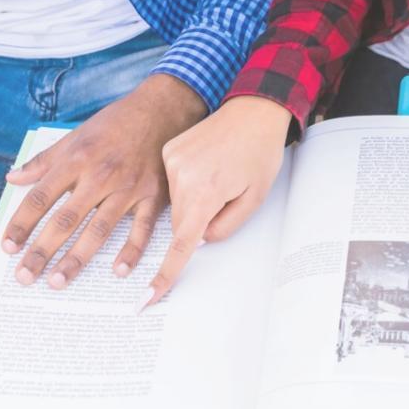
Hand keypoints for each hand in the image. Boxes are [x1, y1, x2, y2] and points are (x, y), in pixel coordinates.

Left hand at [2, 73, 205, 288]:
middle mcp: (100, 175)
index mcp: (77, 159)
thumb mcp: (75, 136)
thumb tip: (11, 178)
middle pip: (65, 219)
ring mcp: (128, 187)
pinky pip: (142, 229)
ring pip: (99, 230)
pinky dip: (132, 251)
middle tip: (24, 276)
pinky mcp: (154, 195)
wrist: (162, 109)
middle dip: (42, 250)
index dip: (21, 224)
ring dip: (77, 258)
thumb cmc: (115, 123)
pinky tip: (118, 271)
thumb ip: (43, 161)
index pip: (40, 197)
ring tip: (57, 281)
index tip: (7, 247)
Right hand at [146, 94, 293, 307]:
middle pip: (182, 221)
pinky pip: (174, 181)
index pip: (181, 243)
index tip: (147, 297)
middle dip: (200, 220)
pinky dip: (189, 182)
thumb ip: (224, 227)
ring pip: (177, 202)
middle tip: (227, 194)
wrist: (254, 111)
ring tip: (221, 172)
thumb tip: (196, 241)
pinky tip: (209, 163)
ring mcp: (172, 161)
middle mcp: (182, 176)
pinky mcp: (169, 150)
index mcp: (206, 191)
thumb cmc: (260, 153)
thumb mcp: (254, 198)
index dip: (165, 274)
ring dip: (196, 200)